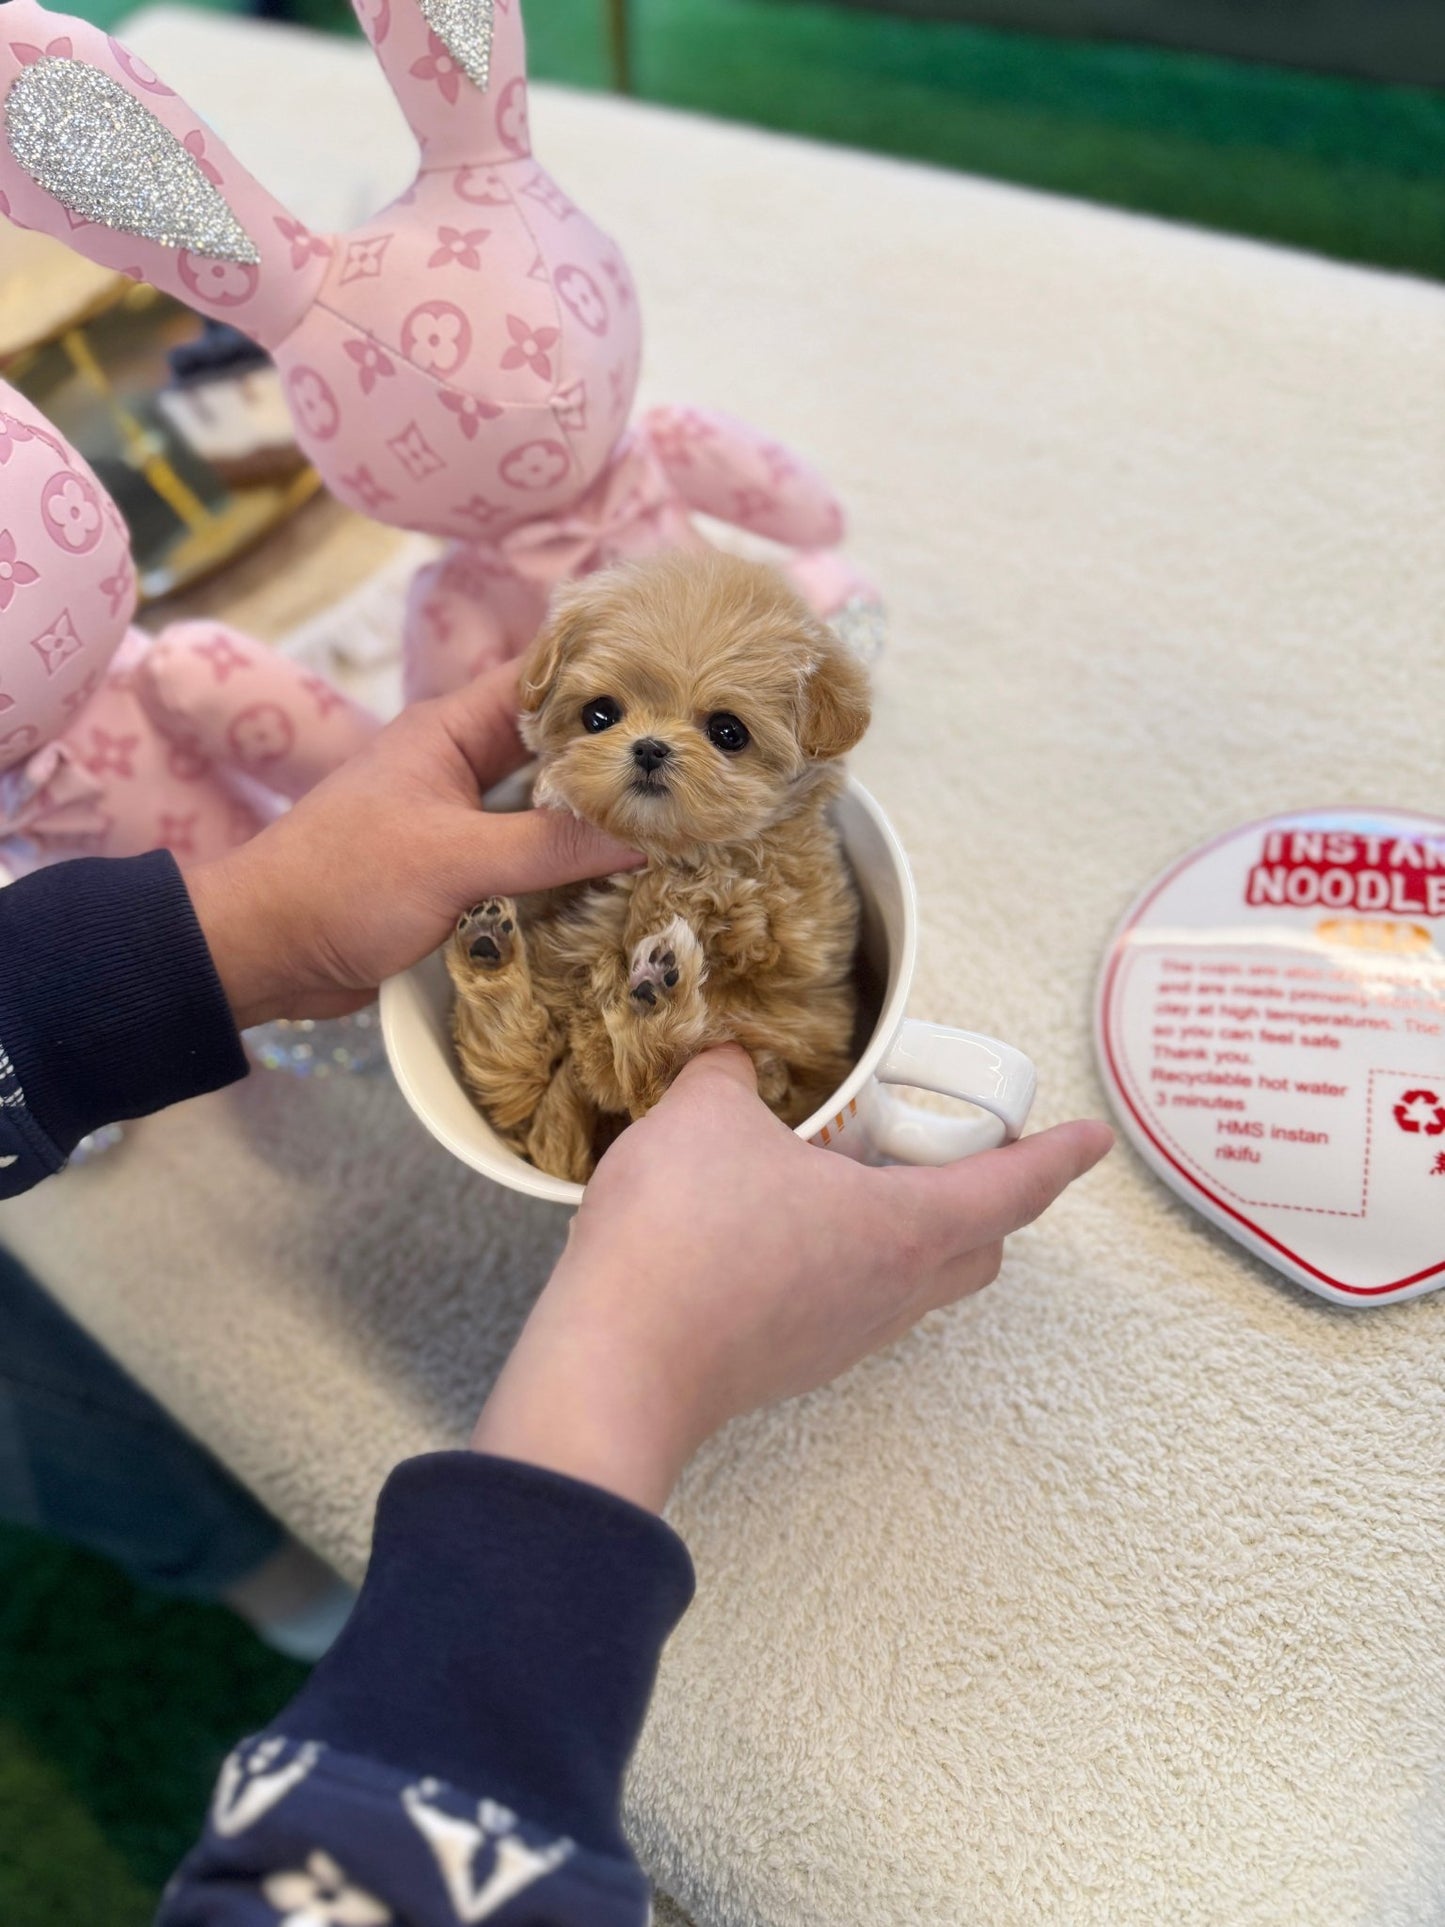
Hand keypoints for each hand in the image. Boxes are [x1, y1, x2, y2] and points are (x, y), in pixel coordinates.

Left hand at [187, 662, 639, 1027]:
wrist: (263, 952)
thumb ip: (550, 847)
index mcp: (450, 731)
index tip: (682, 687)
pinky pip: (529, 856)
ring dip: (598, 815)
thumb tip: (646, 833)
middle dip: (620, 756)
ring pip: (546, 804)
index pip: (544, 681)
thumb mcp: (454, 860)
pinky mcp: (458, 871)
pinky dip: (570, 864)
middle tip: (701, 764)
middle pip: (557, 746)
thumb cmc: (342, 884)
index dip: (609, 680)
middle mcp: (459, 765)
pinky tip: (625, 876)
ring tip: (682, 817)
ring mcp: (459, 819)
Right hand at [473, 1048, 1112, 1509]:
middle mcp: (892, 1291)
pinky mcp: (794, 1361)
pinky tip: (786, 1225)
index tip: (1093, 1138)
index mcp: (905, 1227)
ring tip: (852, 1173)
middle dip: (987, 1194)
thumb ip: (733, 1075)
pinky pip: (854, 1303)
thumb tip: (737, 1060)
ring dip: (912, 1229)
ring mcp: (845, 1336)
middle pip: (979, 1246)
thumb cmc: (681, 1239)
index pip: (1014, 1189)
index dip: (1058, 1157)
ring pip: (918, 1282)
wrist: (615, 1364)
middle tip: (945, 1142)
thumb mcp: (705, 1116)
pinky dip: (850, 1259)